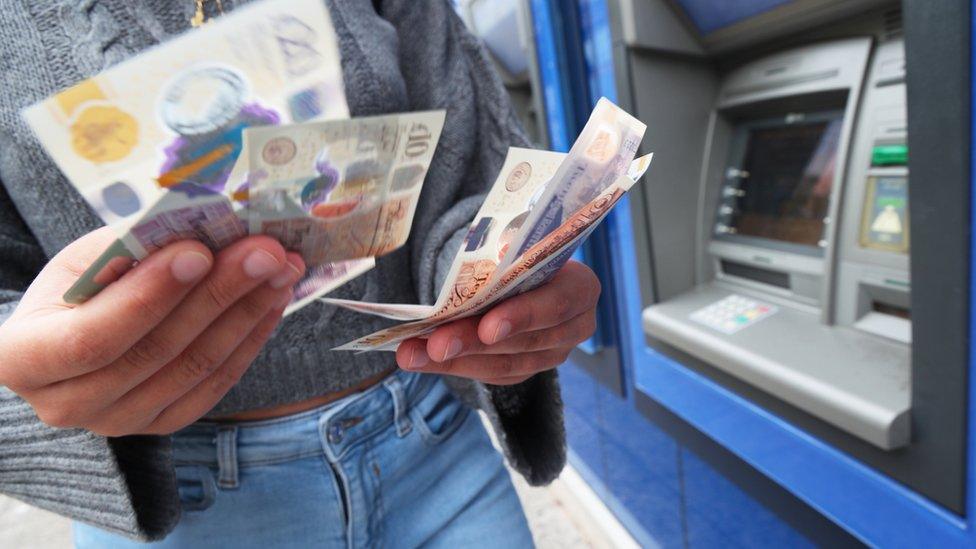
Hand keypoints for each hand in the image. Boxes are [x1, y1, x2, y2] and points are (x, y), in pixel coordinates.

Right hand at [0, 228, 305, 435]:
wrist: (70, 337)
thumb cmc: (75, 290)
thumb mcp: (82, 260)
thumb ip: (132, 250)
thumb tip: (202, 229)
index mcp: (23, 358)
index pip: (91, 338)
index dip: (149, 296)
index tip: (199, 251)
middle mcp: (66, 404)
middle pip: (155, 351)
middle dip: (218, 293)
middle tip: (265, 250)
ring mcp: (118, 422)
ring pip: (195, 367)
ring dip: (248, 311)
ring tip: (282, 267)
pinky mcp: (163, 422)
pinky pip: (216, 382)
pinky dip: (251, 337)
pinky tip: (273, 299)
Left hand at [395, 261, 599, 384]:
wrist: (527, 269)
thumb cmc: (523, 251)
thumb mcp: (520, 243)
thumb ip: (505, 257)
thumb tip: (476, 266)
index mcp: (581, 287)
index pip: (557, 305)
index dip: (522, 317)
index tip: (488, 328)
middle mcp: (574, 327)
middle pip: (523, 342)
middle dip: (473, 342)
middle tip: (434, 344)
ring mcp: (551, 355)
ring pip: (503, 365)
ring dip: (452, 360)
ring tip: (411, 354)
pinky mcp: (526, 371)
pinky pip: (489, 375)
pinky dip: (452, 366)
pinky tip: (420, 359)